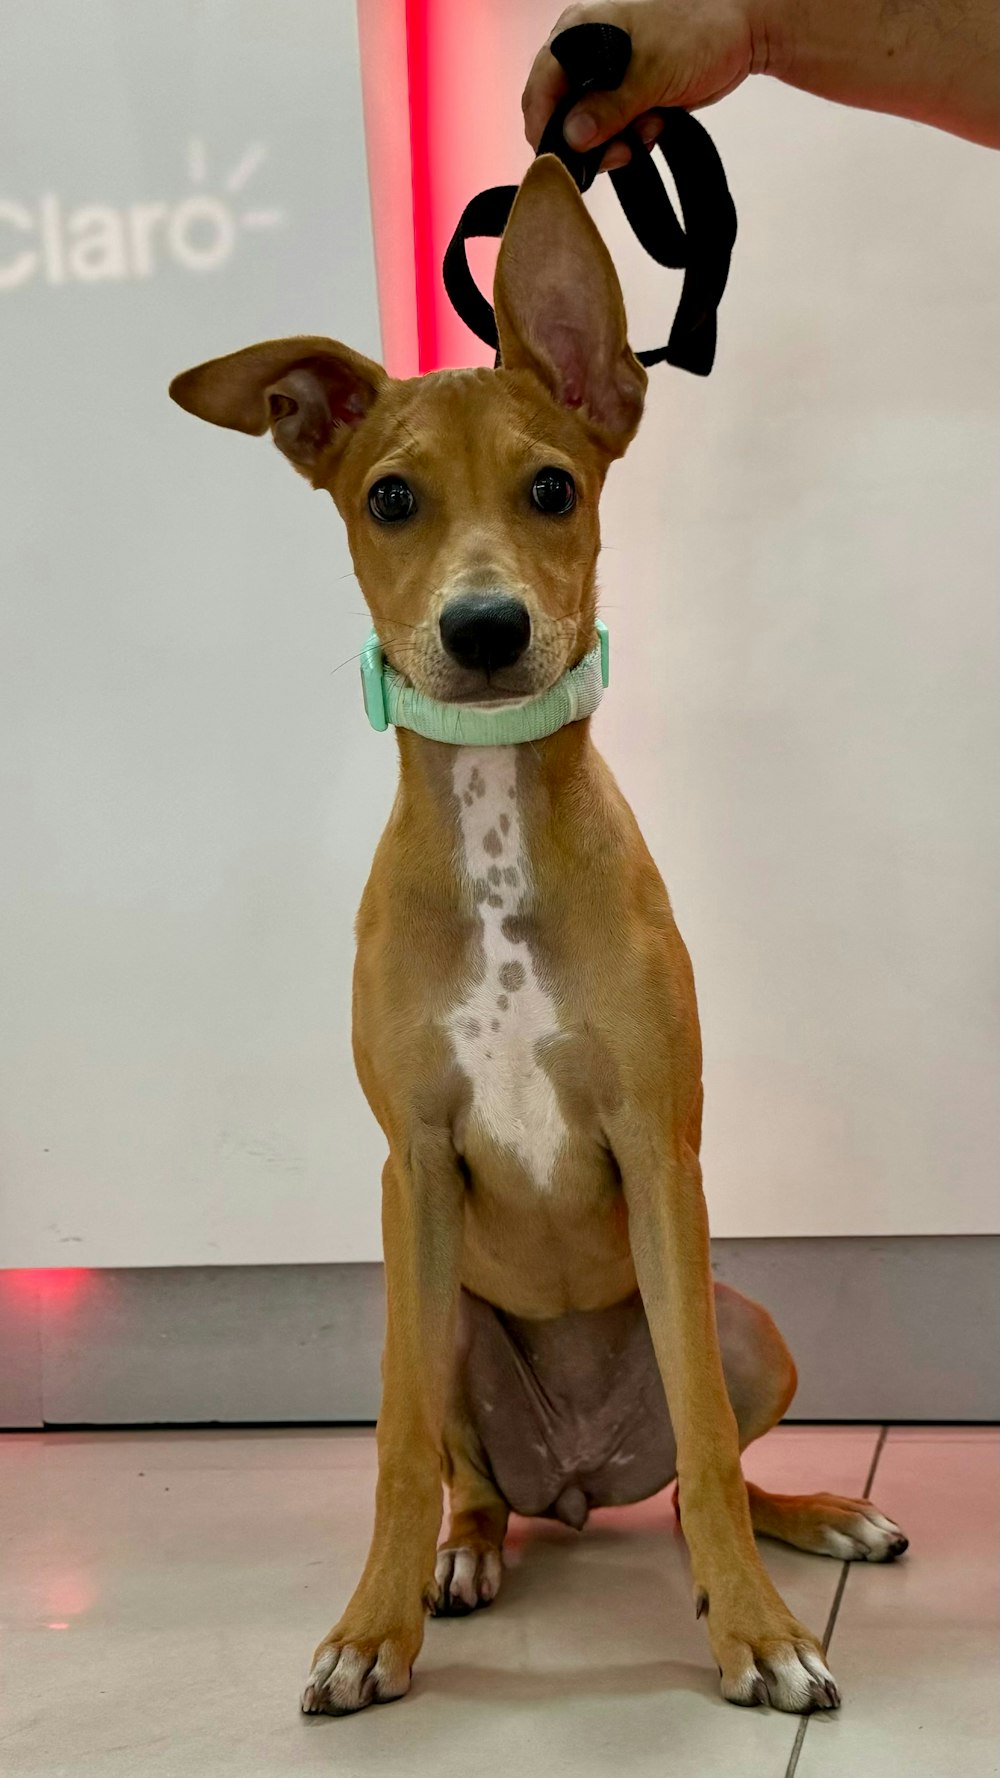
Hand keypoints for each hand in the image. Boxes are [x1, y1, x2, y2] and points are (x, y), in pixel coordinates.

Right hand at [522, 0, 762, 168]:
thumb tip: (571, 137)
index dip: (547, 129)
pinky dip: (632, 137)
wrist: (743, 29)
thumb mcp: (650, 72)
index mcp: (578, 33)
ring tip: (647, 131)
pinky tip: (655, 126)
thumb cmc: (698, 31)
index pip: (540, 89)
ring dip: (615, 142)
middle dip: (587, 141)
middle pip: (561, 114)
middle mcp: (585, 53)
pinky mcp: (628, 94)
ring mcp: (607, 76)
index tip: (565, 162)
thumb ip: (608, 107)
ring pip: (589, 129)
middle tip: (618, 153)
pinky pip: (615, 130)